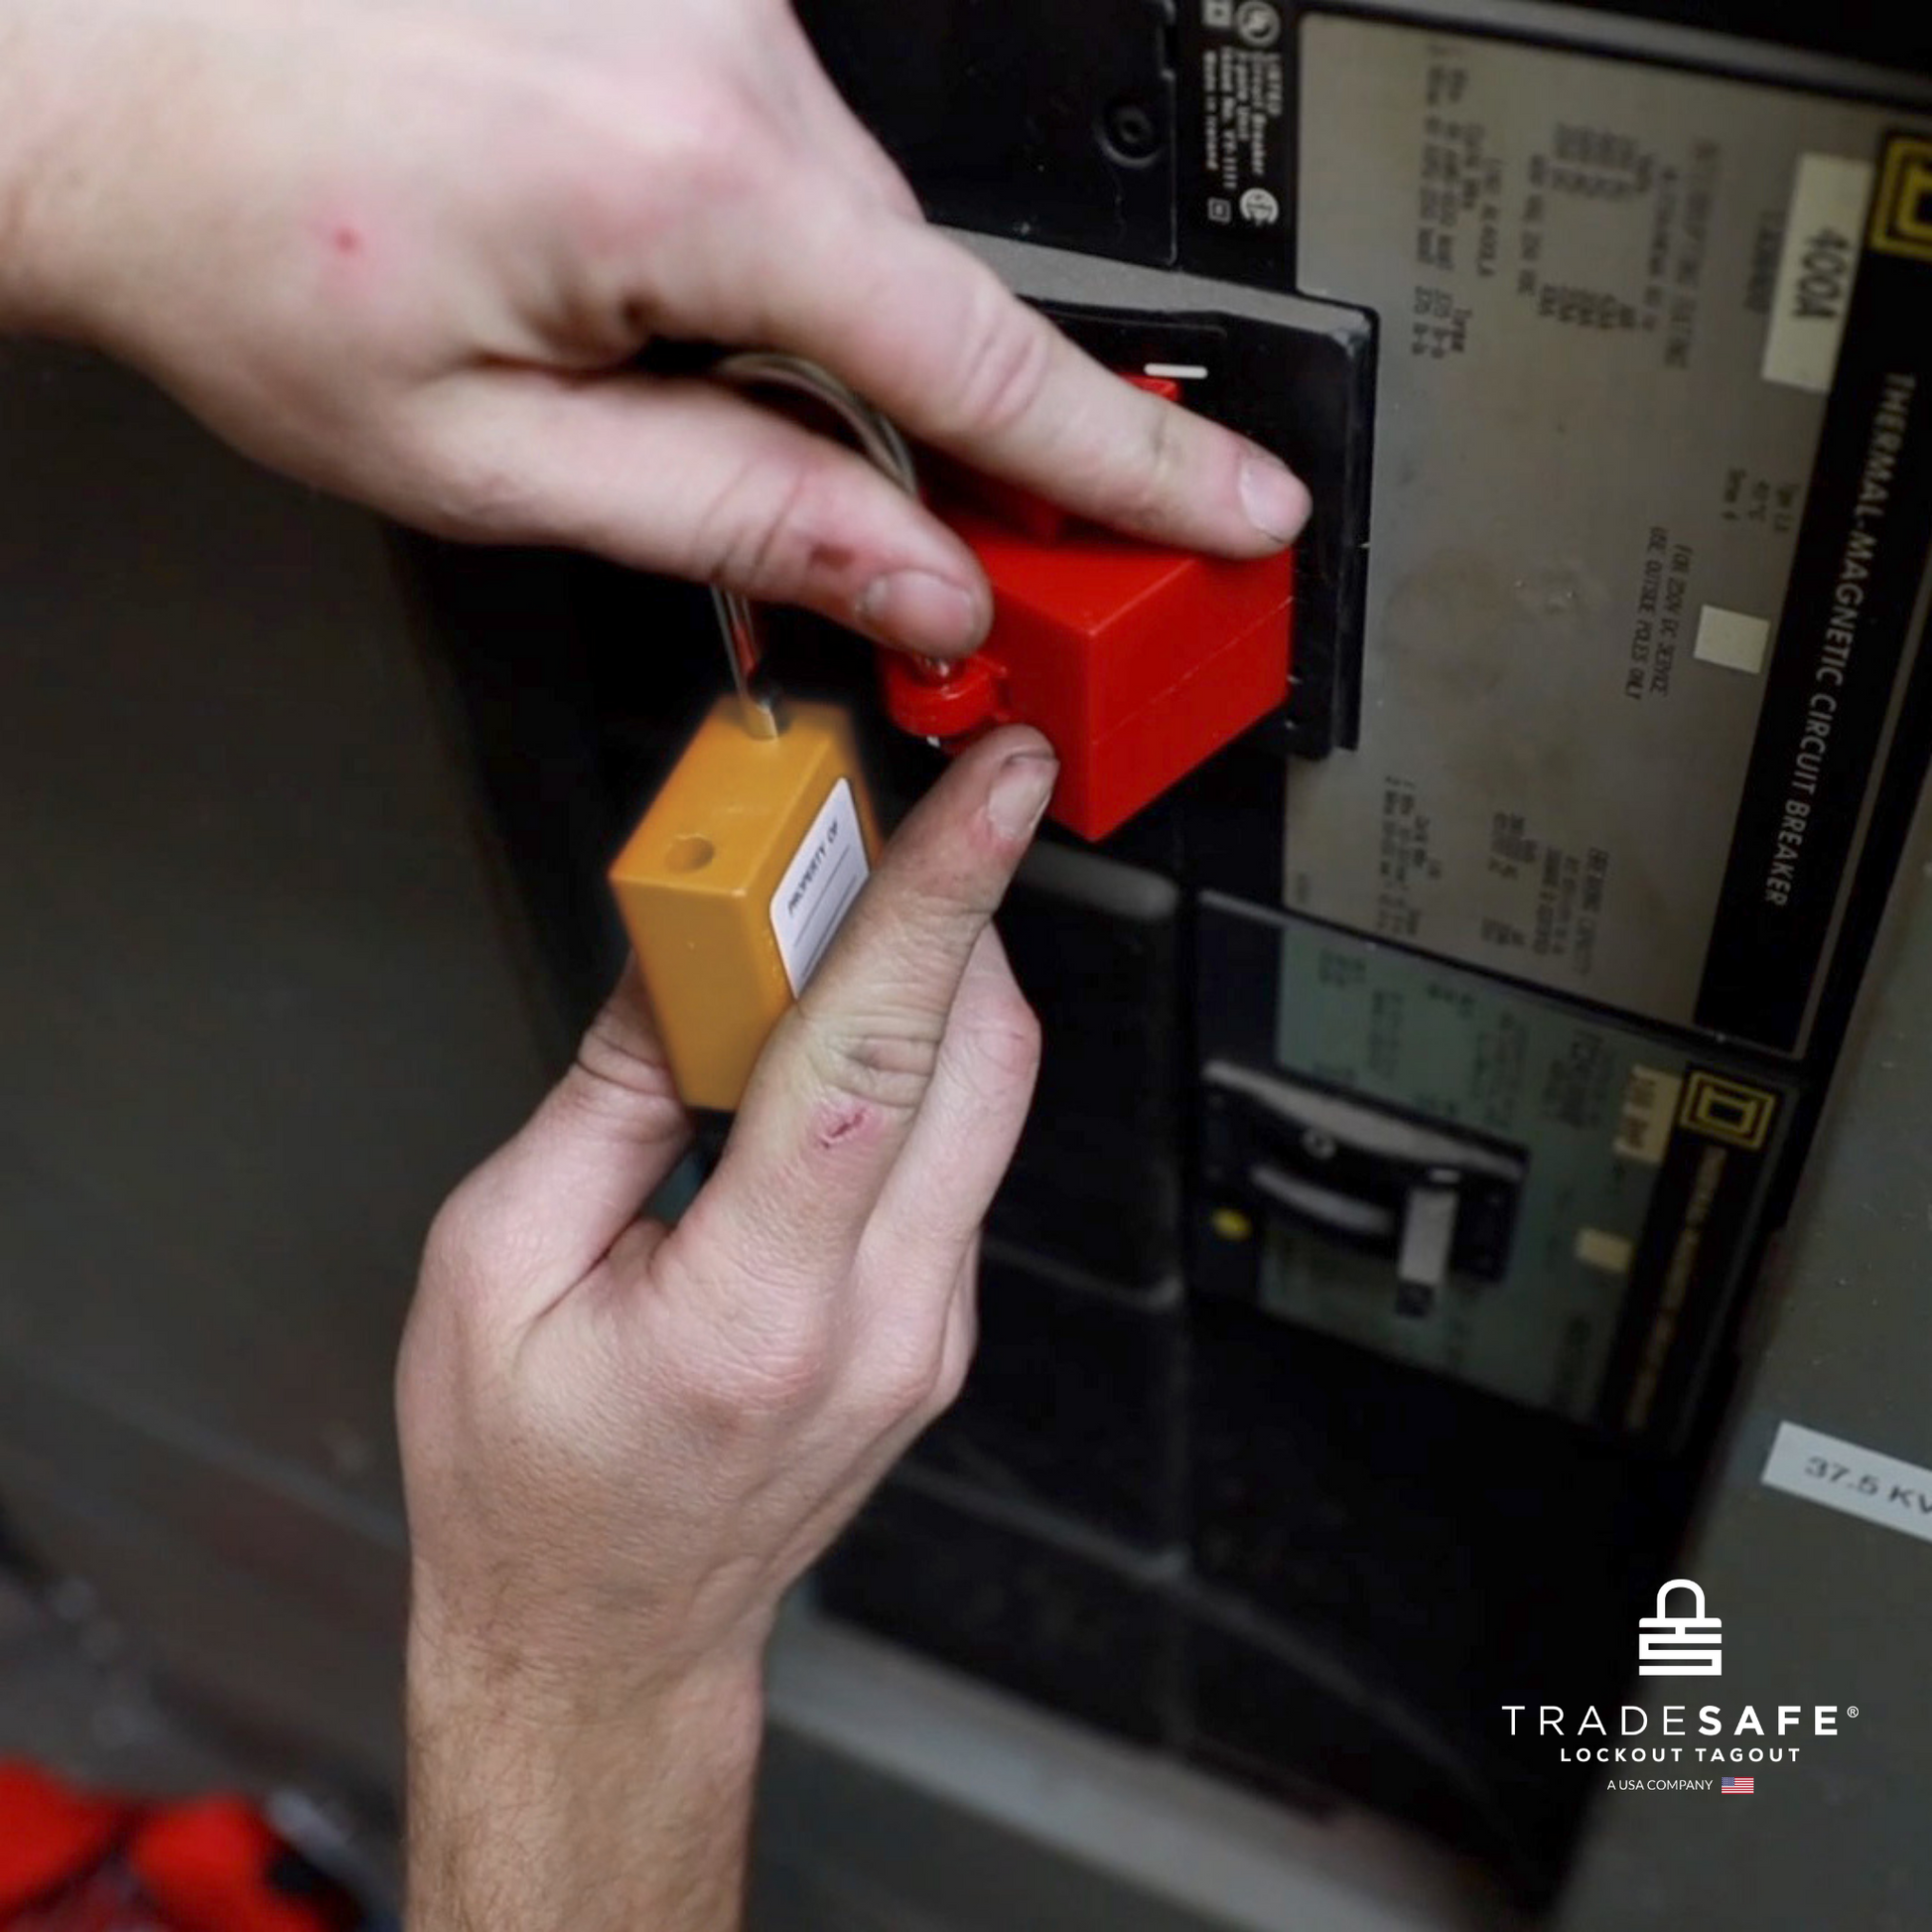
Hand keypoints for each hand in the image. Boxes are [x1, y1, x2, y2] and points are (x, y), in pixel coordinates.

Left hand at [1, 0, 1310, 657]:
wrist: (90, 65)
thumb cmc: (241, 246)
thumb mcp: (493, 463)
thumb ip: (737, 516)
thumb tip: (914, 578)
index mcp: (680, 185)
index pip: (980, 363)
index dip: (1132, 465)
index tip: (1239, 512)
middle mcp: (720, 57)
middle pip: (926, 303)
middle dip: (954, 449)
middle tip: (969, 575)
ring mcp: (703, 5)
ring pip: (855, 238)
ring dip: (817, 351)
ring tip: (659, 401)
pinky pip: (788, 164)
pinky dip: (767, 266)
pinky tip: (652, 307)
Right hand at [396, 728, 1055, 1927]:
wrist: (605, 1639)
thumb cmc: (529, 1483)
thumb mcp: (498, 1265)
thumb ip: (608, 1093)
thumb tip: (684, 956)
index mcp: (754, 1308)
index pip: (877, 1060)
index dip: (940, 898)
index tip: (996, 789)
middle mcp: (880, 1320)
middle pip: (977, 1055)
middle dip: (948, 906)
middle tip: (882, 820)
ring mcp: (930, 1330)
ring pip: (988, 1095)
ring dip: (933, 978)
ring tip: (837, 919)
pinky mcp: (938, 1327)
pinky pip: (961, 1150)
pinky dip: (916, 1061)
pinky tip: (834, 1037)